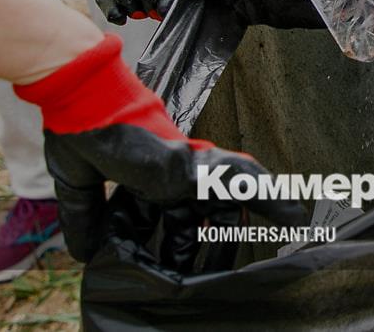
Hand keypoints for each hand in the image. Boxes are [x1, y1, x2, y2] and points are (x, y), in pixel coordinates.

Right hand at [15, 34, 304, 264]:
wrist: (80, 102)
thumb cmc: (80, 133)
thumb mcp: (81, 188)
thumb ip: (85, 218)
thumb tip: (81, 253)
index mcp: (149, 181)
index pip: (173, 217)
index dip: (178, 243)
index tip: (177, 266)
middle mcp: (173, 177)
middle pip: (206, 216)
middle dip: (215, 245)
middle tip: (216, 271)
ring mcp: (186, 171)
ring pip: (234, 196)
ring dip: (262, 212)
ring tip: (293, 226)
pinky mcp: (193, 167)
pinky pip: (242, 181)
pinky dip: (269, 196)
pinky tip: (293, 214)